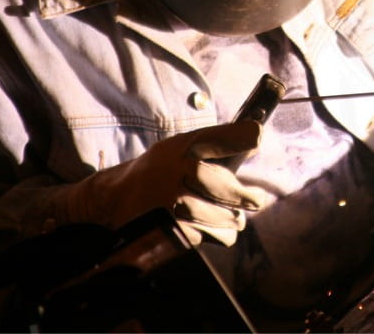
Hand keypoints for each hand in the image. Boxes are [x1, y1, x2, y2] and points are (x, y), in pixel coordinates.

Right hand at [59, 119, 265, 245]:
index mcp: (188, 146)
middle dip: (250, 198)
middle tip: (254, 199)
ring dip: (231, 219)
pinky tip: (199, 222)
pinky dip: (215, 233)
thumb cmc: (160, 168)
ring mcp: (180, 204)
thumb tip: (257, 137)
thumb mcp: (183, 145)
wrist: (116, 198)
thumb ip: (219, 141)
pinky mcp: (178, 231)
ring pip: (232, 220)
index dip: (247, 138)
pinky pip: (218, 236)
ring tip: (219, 212)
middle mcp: (185, 172)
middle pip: (238, 194)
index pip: (230, 138)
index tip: (255, 140)